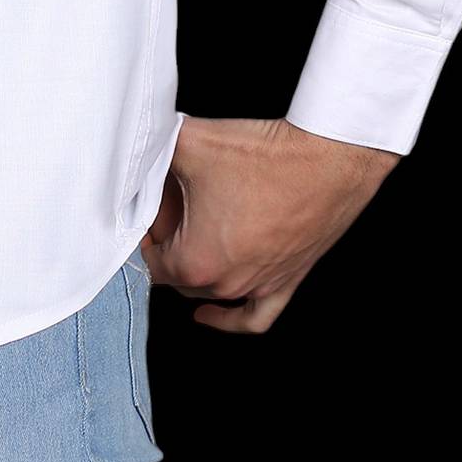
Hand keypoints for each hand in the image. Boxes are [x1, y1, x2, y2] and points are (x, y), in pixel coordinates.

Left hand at [137, 113, 400, 333]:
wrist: (326, 159)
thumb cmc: (263, 155)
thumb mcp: (189, 141)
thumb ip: (152, 148)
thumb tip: (134, 150)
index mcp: (195, 261)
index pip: (150, 258)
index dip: (147, 229)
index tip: (154, 204)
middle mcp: (226, 284)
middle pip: (177, 275)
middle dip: (170, 243)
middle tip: (175, 204)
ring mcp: (258, 287)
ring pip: (209, 291)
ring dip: (197, 262)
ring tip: (196, 223)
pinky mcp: (286, 283)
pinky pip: (254, 318)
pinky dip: (229, 320)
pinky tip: (210, 315)